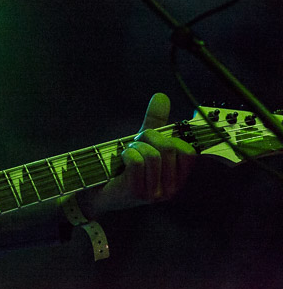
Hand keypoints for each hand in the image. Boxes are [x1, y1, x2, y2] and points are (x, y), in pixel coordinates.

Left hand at [83, 93, 196, 216]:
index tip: (153, 140)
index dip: (170, 139)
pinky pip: (137, 162)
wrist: (98, 191)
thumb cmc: (124, 166)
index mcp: (178, 177)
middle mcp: (172, 188)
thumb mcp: (143, 143)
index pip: (189, 153)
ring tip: (129, 152)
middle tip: (136, 143)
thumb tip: (161, 96)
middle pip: (169, 149)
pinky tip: (123, 158)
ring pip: (153, 155)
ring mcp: (156, 193)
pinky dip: (127, 153)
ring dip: (136, 146)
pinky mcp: (138, 192)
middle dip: (148, 137)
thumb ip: (155, 122)